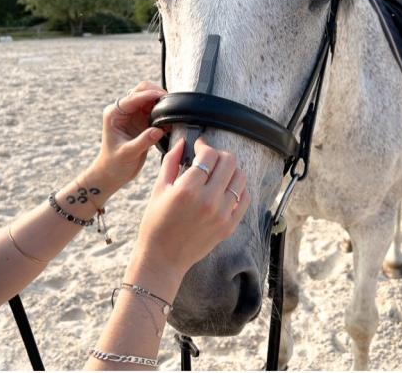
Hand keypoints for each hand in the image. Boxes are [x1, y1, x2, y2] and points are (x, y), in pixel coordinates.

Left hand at [86, 81, 166, 195]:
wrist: (113, 174)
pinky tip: (170, 121)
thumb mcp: (128, 153)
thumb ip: (143, 141)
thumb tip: (158, 130)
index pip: (133, 97)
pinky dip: (163, 113)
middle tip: (170, 103)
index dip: (149, 95)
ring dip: (161, 103)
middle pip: (142, 92)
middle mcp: (124, 111)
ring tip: (172, 111)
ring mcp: (134, 116)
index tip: (162, 97)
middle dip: (156, 94)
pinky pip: (156, 112)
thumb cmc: (114, 164)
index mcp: (115, 113)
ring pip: (150, 100)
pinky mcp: (143, 122)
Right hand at [129, 138, 250, 286]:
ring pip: (241, 178)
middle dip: (219, 155)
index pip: (209, 154)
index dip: (204, 146)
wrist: (163, 259)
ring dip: (230, 171)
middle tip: (209, 159)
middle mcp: (209, 200)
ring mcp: (222, 214)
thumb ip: (171, 162)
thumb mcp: (158, 190)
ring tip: (218, 174)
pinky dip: (238, 189)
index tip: (199, 147)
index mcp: (188, 189)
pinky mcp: (230, 226)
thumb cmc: (156, 224)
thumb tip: (183, 142)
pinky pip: (245, 198)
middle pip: (229, 162)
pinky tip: (225, 189)